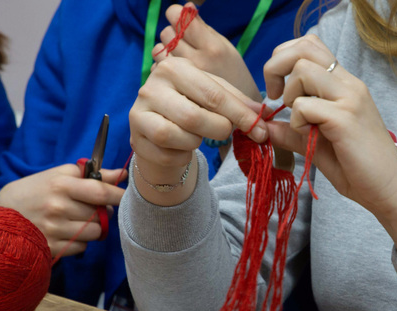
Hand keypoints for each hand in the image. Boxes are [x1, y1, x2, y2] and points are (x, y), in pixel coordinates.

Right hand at [0, 164, 126, 256]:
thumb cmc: (34, 192)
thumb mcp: (59, 176)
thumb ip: (92, 175)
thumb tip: (121, 173)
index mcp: (61, 185)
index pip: (100, 191)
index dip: (119, 195)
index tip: (127, 197)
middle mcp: (58, 207)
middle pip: (100, 214)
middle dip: (101, 212)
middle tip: (90, 208)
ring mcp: (54, 230)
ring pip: (94, 233)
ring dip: (92, 228)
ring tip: (76, 221)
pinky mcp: (51, 248)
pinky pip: (82, 248)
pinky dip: (79, 242)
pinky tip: (66, 233)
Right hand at [129, 56, 266, 205]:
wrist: (157, 128)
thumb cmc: (190, 106)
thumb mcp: (212, 96)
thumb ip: (236, 102)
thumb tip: (261, 116)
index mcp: (174, 68)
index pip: (213, 94)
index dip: (240, 115)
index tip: (261, 131)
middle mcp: (151, 87)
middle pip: (194, 117)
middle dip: (219, 130)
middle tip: (226, 132)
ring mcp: (138, 113)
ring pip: (178, 137)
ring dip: (196, 142)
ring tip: (196, 136)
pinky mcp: (135, 138)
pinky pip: (168, 155)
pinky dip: (182, 156)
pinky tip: (181, 147)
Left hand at [153, 3, 261, 101]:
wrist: (238, 114)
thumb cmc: (232, 76)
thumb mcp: (225, 48)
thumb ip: (204, 30)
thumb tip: (186, 6)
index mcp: (212, 48)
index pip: (179, 16)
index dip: (177, 15)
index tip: (183, 22)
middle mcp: (196, 62)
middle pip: (167, 32)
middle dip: (173, 35)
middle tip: (184, 43)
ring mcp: (182, 79)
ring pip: (159, 50)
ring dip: (166, 51)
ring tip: (180, 58)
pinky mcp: (173, 91)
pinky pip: (157, 69)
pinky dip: (163, 68)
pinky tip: (177, 74)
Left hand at [263, 34, 396, 261]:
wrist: (389, 190)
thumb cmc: (357, 168)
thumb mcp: (316, 145)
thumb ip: (292, 132)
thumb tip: (264, 125)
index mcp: (343, 84)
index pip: (309, 45)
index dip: (284, 59)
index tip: (278, 92)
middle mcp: (348, 84)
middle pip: (303, 46)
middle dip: (277, 67)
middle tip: (276, 97)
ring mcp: (349, 98)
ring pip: (302, 70)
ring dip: (290, 96)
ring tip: (300, 121)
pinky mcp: (346, 118)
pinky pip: (305, 105)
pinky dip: (297, 120)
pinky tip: (309, 135)